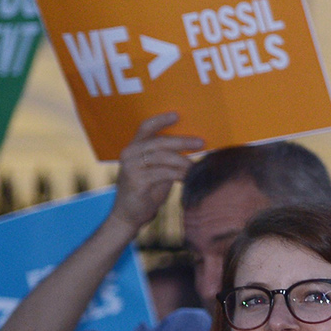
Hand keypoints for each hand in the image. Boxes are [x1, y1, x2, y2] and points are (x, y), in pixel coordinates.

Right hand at [111, 114, 202, 231]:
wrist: (129, 215)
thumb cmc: (147, 190)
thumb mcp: (158, 169)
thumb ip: (168, 157)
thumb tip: (195, 145)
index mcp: (133, 148)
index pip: (146, 127)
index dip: (161, 120)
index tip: (178, 115)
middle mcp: (129, 154)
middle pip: (159, 141)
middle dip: (183, 141)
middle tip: (201, 142)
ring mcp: (130, 167)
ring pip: (163, 157)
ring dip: (183, 161)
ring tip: (196, 166)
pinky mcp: (136, 181)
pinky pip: (163, 173)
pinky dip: (179, 174)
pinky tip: (189, 177)